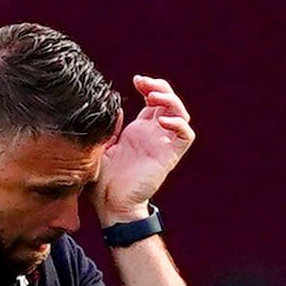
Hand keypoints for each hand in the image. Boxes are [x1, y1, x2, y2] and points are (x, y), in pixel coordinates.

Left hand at [94, 75, 194, 225]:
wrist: (110, 205)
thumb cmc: (102, 182)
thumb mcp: (101, 147)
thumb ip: (110, 127)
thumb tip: (115, 108)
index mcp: (138, 131)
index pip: (153, 101)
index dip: (150, 86)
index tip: (136, 80)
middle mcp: (154, 135)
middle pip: (169, 102)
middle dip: (160, 87)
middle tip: (144, 83)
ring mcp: (163, 145)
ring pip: (181, 114)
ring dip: (171, 101)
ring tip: (153, 96)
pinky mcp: (169, 157)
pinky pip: (185, 136)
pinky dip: (178, 124)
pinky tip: (161, 120)